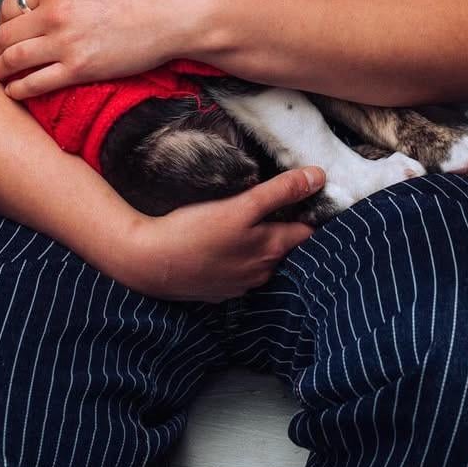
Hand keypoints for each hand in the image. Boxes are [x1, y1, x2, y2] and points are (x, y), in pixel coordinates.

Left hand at [0, 0, 200, 99]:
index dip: (5, 16)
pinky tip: (14, 90)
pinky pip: (36, 83)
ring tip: (2, 72)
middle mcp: (54, 13)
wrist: (178, 8)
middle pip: (5, 33)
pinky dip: (18, 89)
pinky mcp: (80, 69)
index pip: (12, 3)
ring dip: (1, 68)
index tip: (9, 25)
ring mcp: (65, 43)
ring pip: (13, 59)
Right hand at [113, 167, 327, 301]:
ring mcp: (239, 284)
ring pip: (262, 259)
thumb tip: (319, 177)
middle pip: (285, 246)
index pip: (308, 233)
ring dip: (262, 242)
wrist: (149, 262)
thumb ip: (280, 192)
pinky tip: (225, 242)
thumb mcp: (241, 207)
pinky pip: (239, 270)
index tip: (311, 196)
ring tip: (252, 219)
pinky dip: (239, 256)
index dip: (311, 213)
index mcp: (271, 251)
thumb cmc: (195, 231)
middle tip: (281, 202)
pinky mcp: (218, 289)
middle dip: (287, 226)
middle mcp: (261, 272)